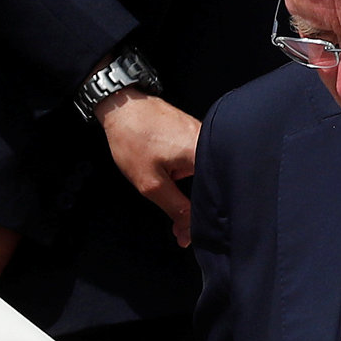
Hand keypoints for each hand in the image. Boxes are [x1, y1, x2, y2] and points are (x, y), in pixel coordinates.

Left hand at [98, 91, 201, 246]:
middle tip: (182, 225)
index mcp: (203, 154)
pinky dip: (190, 177)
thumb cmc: (134, 139)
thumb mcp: (151, 183)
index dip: (206, 218)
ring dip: (194, 193)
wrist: (123, 106)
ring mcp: (205, 137)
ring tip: (177, 198)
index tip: (192, 234)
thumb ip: (175, 209)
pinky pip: (200, 162)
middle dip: (199, 208)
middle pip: (215, 186)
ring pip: (207, 175)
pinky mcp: (197, 135)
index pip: (217, 195)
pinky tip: (176, 180)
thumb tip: (188, 233)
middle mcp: (210, 143)